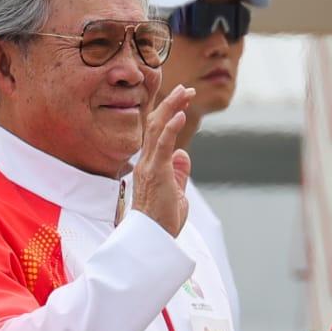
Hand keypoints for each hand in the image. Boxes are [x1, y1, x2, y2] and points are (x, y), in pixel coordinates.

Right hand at [130, 84, 194, 235]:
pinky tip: (180, 114)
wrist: (152, 241)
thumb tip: (184, 154)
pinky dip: (171, 128)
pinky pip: (162, 146)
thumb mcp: (176, 192)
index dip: (169, 114)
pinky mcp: (156, 173)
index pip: (157, 133)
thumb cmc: (162, 221)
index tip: (181, 99)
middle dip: (171, 104)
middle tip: (185, 89)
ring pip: (158, 129)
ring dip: (172, 108)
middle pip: (156, 125)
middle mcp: (146, 162)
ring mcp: (149, 166)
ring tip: (184, 93)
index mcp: (150, 165)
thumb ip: (179, 173)